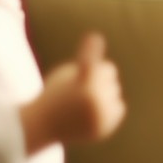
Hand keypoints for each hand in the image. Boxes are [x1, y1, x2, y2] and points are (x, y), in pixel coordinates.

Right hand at [21, 32, 125, 153]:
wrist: (44, 125)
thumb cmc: (55, 94)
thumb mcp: (65, 74)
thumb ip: (87, 66)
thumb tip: (109, 73)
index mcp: (80, 82)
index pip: (88, 62)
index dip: (90, 48)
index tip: (94, 37)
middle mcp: (93, 99)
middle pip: (109, 70)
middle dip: (98, 75)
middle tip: (80, 85)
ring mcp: (101, 114)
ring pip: (115, 90)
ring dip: (103, 92)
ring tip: (83, 101)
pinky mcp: (106, 126)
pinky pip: (119, 107)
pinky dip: (109, 108)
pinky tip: (92, 111)